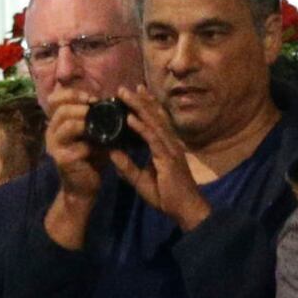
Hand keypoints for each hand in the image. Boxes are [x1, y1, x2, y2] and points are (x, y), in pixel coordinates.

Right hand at [37, 96, 104, 245]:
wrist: (84, 186)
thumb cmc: (91, 158)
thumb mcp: (93, 134)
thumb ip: (96, 118)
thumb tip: (113, 99)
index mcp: (58, 123)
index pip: (55, 99)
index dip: (72, 94)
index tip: (90, 97)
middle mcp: (52, 133)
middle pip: (61, 110)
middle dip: (81, 107)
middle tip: (97, 110)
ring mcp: (55, 147)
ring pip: (67, 125)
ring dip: (85, 122)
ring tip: (100, 126)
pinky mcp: (62, 160)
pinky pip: (78, 147)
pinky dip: (91, 145)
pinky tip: (102, 147)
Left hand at [107, 83, 207, 229]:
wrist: (184, 209)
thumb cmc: (167, 196)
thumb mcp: (141, 180)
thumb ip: (128, 167)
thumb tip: (112, 153)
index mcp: (165, 146)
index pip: (154, 122)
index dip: (144, 107)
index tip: (132, 94)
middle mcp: (169, 143)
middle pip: (154, 116)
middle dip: (140, 100)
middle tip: (125, 87)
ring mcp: (170, 149)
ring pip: (153, 122)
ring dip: (139, 107)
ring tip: (125, 94)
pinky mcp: (168, 158)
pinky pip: (152, 139)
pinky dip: (141, 127)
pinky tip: (131, 117)